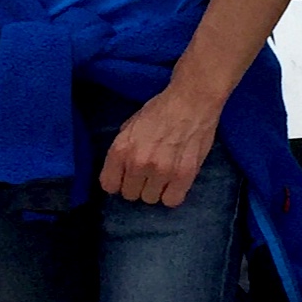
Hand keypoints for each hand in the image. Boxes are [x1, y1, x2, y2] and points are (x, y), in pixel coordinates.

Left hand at [99, 79, 222, 207]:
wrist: (192, 100)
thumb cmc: (160, 110)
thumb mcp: (130, 125)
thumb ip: (123, 149)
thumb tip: (120, 170)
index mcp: (121, 149)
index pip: (109, 185)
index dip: (118, 182)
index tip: (126, 177)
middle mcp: (138, 163)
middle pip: (130, 195)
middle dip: (137, 185)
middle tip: (148, 173)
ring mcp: (162, 171)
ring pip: (151, 199)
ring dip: (156, 189)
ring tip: (163, 175)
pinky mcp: (184, 175)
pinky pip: (172, 201)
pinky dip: (173, 194)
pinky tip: (175, 181)